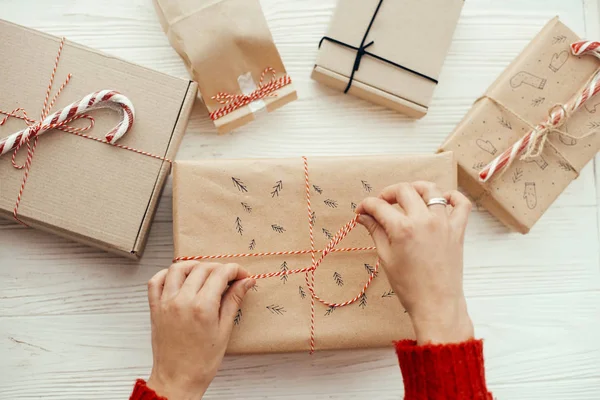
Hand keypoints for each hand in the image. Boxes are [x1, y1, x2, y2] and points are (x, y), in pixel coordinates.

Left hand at [146, 262, 255, 398]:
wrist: (178, 379)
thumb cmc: (202, 361)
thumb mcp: (224, 330)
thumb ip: (233, 301)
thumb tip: (246, 282)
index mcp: (202, 307)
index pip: (220, 273)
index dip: (235, 270)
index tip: (243, 276)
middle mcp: (182, 301)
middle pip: (202, 268)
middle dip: (219, 268)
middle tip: (229, 277)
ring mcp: (166, 303)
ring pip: (179, 268)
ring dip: (195, 266)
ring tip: (206, 274)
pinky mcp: (155, 308)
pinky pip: (156, 281)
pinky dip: (168, 274)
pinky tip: (180, 279)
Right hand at [356, 182, 473, 344]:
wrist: (436, 304)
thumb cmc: (409, 286)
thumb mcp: (386, 257)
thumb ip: (375, 231)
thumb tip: (363, 217)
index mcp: (402, 229)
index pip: (379, 206)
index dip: (366, 205)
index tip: (362, 210)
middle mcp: (424, 220)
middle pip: (403, 190)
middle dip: (387, 193)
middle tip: (381, 203)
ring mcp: (443, 223)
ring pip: (431, 190)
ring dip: (416, 188)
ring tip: (407, 197)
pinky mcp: (457, 230)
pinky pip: (461, 204)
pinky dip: (452, 196)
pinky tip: (441, 200)